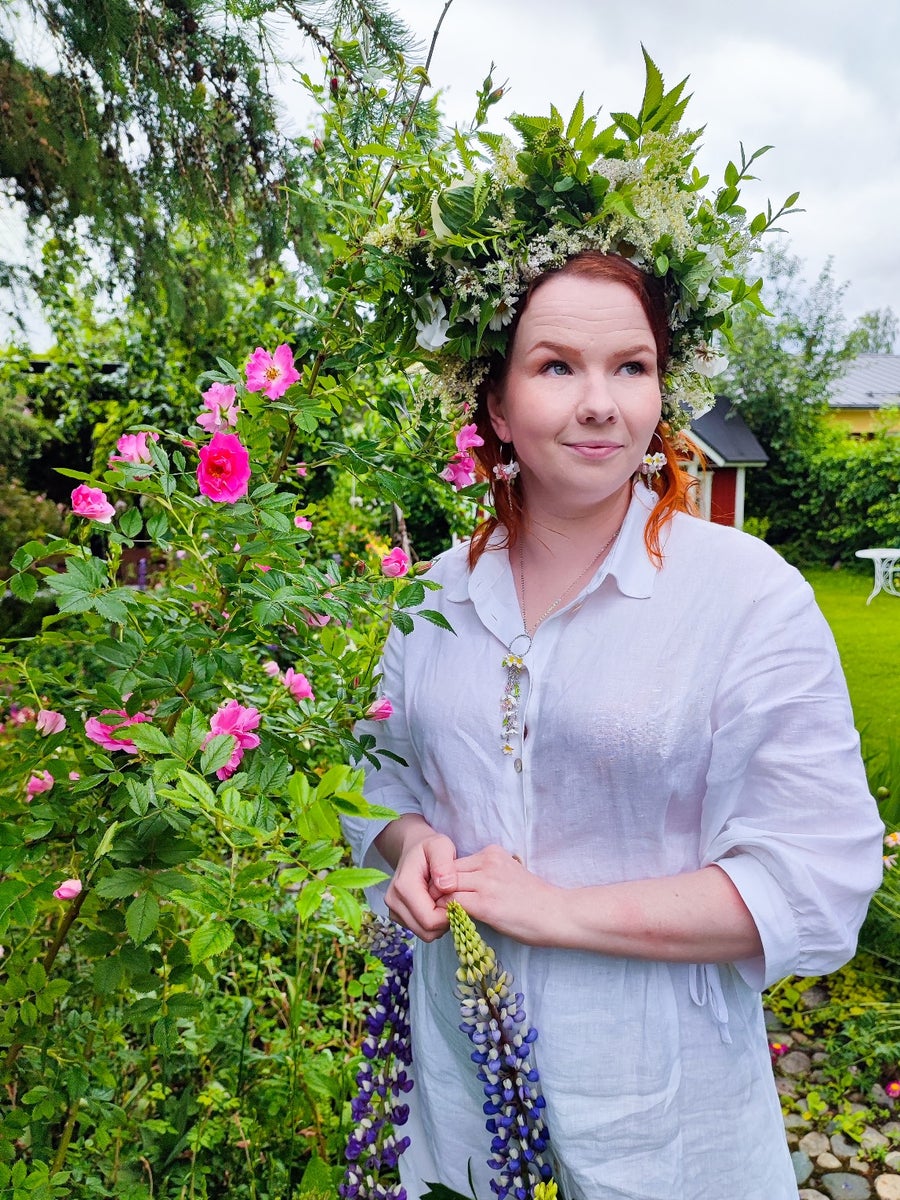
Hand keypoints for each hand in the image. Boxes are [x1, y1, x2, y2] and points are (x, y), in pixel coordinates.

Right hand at [384, 831, 456, 941]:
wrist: (414, 850)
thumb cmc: (430, 848)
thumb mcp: (441, 846)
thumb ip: (444, 864)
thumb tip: (446, 887)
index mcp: (404, 886)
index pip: (430, 920)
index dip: (449, 915)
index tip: (457, 899)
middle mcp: (393, 901)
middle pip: (426, 930)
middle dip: (445, 921)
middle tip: (453, 900)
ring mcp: (394, 910)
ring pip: (424, 934)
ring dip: (439, 923)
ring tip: (444, 900)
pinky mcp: (398, 916)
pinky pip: (420, 930)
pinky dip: (432, 923)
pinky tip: (436, 904)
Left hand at [434, 844, 561, 945]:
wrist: (558, 914)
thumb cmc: (535, 900)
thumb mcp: (509, 875)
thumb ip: (485, 876)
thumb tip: (459, 889)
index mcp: (493, 853)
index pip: (454, 863)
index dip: (445, 881)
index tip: (445, 897)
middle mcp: (487, 862)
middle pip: (446, 872)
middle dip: (437, 890)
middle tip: (437, 908)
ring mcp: (486, 882)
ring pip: (445, 886)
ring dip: (440, 902)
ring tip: (441, 917)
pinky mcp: (485, 904)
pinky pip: (452, 903)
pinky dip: (446, 913)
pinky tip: (451, 924)